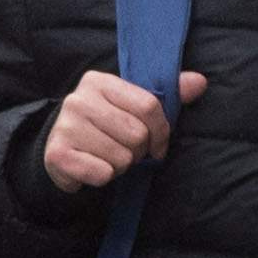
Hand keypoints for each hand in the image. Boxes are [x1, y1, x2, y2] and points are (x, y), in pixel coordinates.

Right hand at [44, 68, 201, 194]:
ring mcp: (65, 125)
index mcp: (98, 82)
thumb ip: (167, 95)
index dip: (161, 131)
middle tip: (123, 148)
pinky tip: (93, 166)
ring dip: (121, 165)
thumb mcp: (133, 107)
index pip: (149, 106)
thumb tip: (200, 81)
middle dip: (138, 150)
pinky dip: (104, 176)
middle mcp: (78, 99)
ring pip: (122, 157)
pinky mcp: (58, 153)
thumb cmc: (107, 128)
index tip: (156, 143)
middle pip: (137, 134)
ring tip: (107, 156)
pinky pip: (103, 173)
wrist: (63, 150)